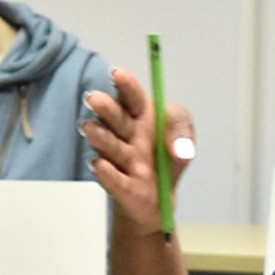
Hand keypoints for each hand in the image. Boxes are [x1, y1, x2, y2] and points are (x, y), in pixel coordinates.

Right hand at [82, 66, 196, 235]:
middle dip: (105, 108)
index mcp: (141, 116)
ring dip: (100, 136)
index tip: (117, 74)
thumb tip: (178, 144)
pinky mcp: (122, 187)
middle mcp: (126, 135)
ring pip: (109, 146)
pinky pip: (114, 180)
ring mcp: (121, 160)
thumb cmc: (167, 158)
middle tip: (95, 99)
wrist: (162, 200)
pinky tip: (100, 165)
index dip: (124, 84)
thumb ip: (181, 128)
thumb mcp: (184, 136)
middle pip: (115, 118)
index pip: (131, 96)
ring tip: (90, 129)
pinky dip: (107, 174)